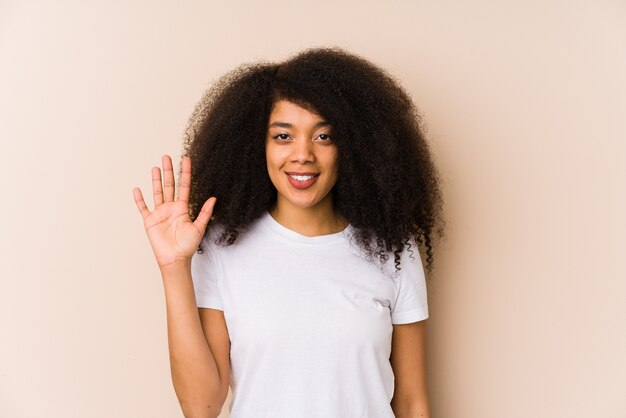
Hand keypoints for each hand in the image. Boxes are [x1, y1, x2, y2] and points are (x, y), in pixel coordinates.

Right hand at [133, 155, 215, 269]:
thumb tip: (214, 198)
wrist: (175, 259)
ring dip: (156, 180)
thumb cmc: (188, 246)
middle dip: (168, 171)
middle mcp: (171, 208)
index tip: (186, 159)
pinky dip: (139, 199)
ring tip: (155, 167)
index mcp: (183, 208)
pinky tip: (137, 189)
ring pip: (157, 192)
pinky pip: (143, 208)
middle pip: (169, 185)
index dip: (185, 172)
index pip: (184, 186)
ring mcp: (160, 213)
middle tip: (166, 156)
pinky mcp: (150, 221)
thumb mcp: (199, 227)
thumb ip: (205, 212)